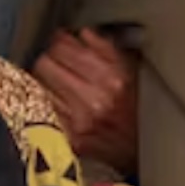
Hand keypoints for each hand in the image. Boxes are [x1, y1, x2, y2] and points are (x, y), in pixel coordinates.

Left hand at [33, 29, 139, 174]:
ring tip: (57, 82)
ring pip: (38, 85)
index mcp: (113, 78)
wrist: (146, 151)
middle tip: (57, 61)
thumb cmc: (143, 108)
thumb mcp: (136, 71)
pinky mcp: (68, 138)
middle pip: (45, 64)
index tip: (63, 42)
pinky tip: (56, 101)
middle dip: (50, 59)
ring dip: (45, 80)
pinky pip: (42, 109)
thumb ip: (109, 49)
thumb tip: (83, 33)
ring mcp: (78, 121)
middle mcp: (93, 99)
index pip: (64, 47)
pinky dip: (46, 102)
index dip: (61, 41)